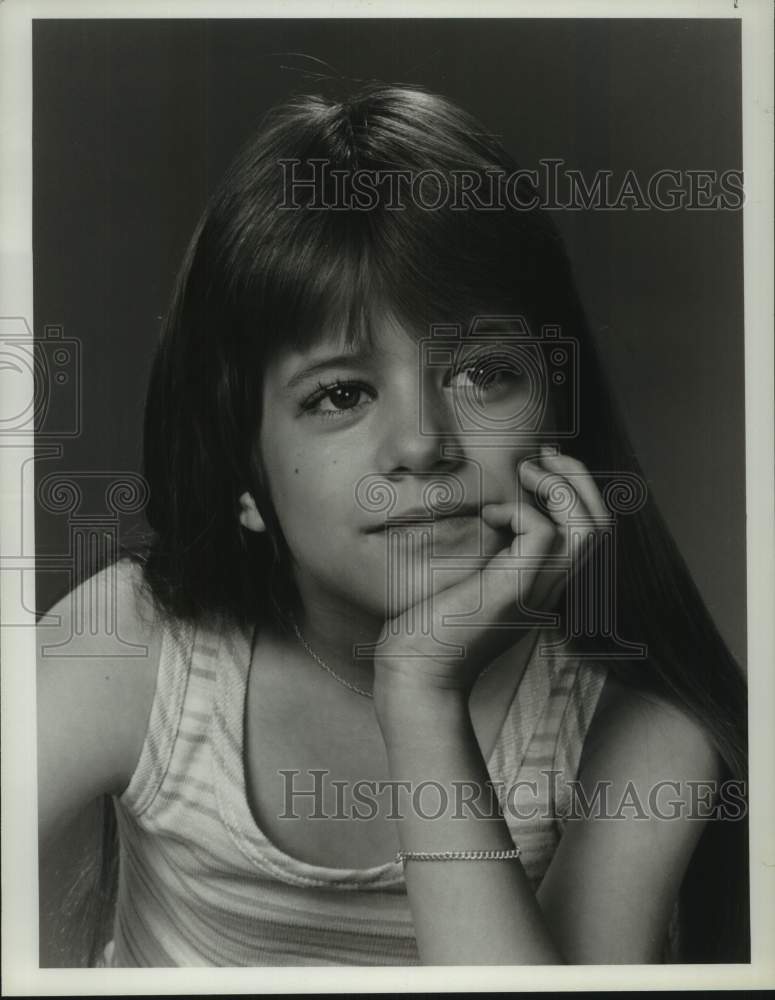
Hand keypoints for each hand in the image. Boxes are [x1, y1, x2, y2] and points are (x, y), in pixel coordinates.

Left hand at [372, 448, 608, 707]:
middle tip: (543, 456)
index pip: (596, 531)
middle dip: (580, 478)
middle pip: (603, 524)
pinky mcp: (513, 590)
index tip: (545, 464)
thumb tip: (498, 509)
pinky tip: (491, 514)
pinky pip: (543, 536)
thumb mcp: (478, 581)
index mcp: (550, 584)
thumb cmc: (437, 628)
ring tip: (527, 471)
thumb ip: (499, 553)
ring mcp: (538, 591)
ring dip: (563, 488)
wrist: (419, 672)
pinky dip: (522, 512)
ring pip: (591, 529)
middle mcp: (554, 588)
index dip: (580, 490)